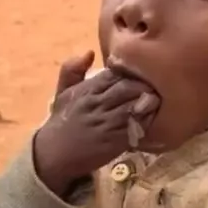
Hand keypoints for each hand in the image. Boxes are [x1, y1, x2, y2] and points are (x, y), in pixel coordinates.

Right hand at [34, 52, 159, 194]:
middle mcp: (97, 104)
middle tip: (154, 87)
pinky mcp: (115, 140)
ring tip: (155, 101)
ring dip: (149, 102)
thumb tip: (89, 52)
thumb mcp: (62, 93)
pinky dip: (147, 120)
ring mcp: (107, 123)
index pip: (116, 73)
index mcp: (87, 90)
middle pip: (130, 87)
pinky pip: (138, 125)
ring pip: (136, 105)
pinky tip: (149, 118)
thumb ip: (72, 70)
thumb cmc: (61, 122)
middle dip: (144, 85)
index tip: (138, 74)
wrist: (53, 154)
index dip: (130, 72)